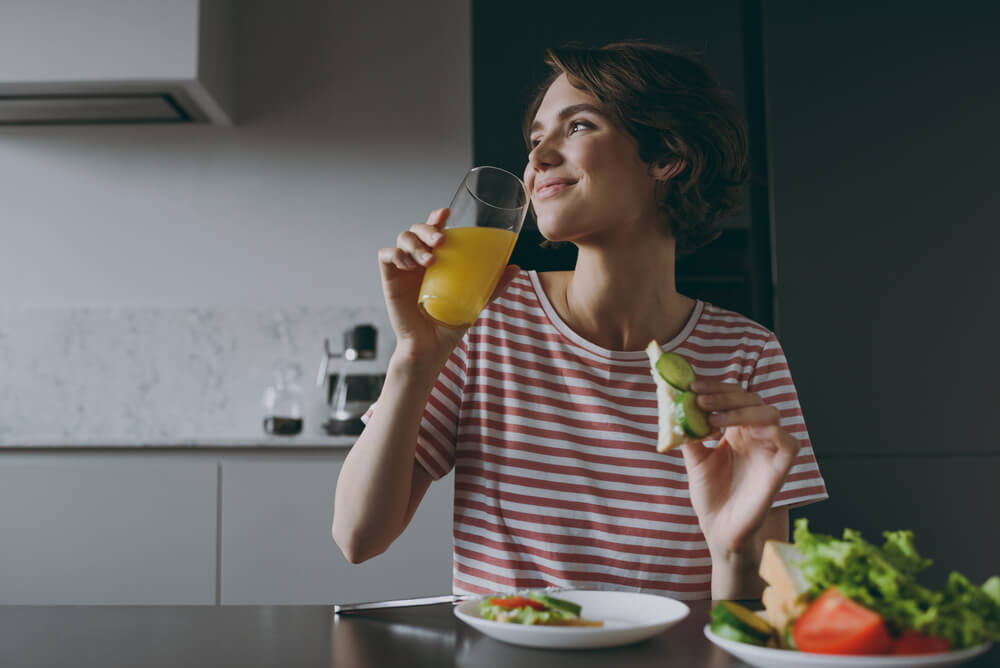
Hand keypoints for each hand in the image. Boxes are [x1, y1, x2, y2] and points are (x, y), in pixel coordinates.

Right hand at [377, 208, 519, 364]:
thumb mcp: (477, 301)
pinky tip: (408, 265)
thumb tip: (516, 268)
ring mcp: (404, 269)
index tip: (446, 214)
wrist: (431, 347)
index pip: (434, 229)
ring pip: (402, 238)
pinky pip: (386, 256)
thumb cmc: (450, 323)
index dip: (437, 217)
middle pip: (417, 229)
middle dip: (427, 228)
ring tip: (429, 260)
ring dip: (414, 243)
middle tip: (441, 241)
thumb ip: (494, 285)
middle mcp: (419, 260)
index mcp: (438, 260)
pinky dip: (395, 254)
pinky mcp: (390, 280)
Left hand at [679, 378, 800, 557]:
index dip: (715, 387)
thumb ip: (689, 433)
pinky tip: (743, 433)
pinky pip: (789, 443)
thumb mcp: (694, 459)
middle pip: (751, 399)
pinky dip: (771, 432)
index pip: (733, 396)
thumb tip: (674, 405)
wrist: (718, 528)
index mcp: (736, 430)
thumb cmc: (709, 494)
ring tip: (714, 419)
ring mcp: (769, 451)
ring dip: (743, 410)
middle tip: (700, 399)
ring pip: (771, 414)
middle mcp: (755, 436)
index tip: (692, 386)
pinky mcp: (780, 470)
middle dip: (724, 395)